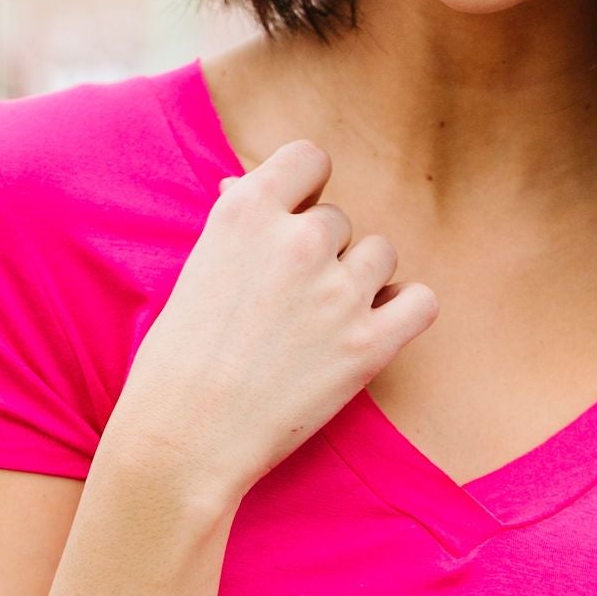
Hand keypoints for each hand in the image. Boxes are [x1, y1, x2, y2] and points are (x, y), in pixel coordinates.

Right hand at [107, 139, 436, 510]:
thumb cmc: (176, 361)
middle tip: (291, 302)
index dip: (306, 190)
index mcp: (247, 210)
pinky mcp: (368, 344)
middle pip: (341, 219)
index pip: (310, 158)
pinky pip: (420, 302)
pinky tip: (375, 330)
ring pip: (380, 255)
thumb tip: (248, 186)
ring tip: (326, 321)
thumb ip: (236, 224)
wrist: (184, 437)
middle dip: (324, 253)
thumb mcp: (195, 268)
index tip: (293, 222)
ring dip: (361, 281)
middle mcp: (299, 240)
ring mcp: (338, 291)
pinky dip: (404, 313)